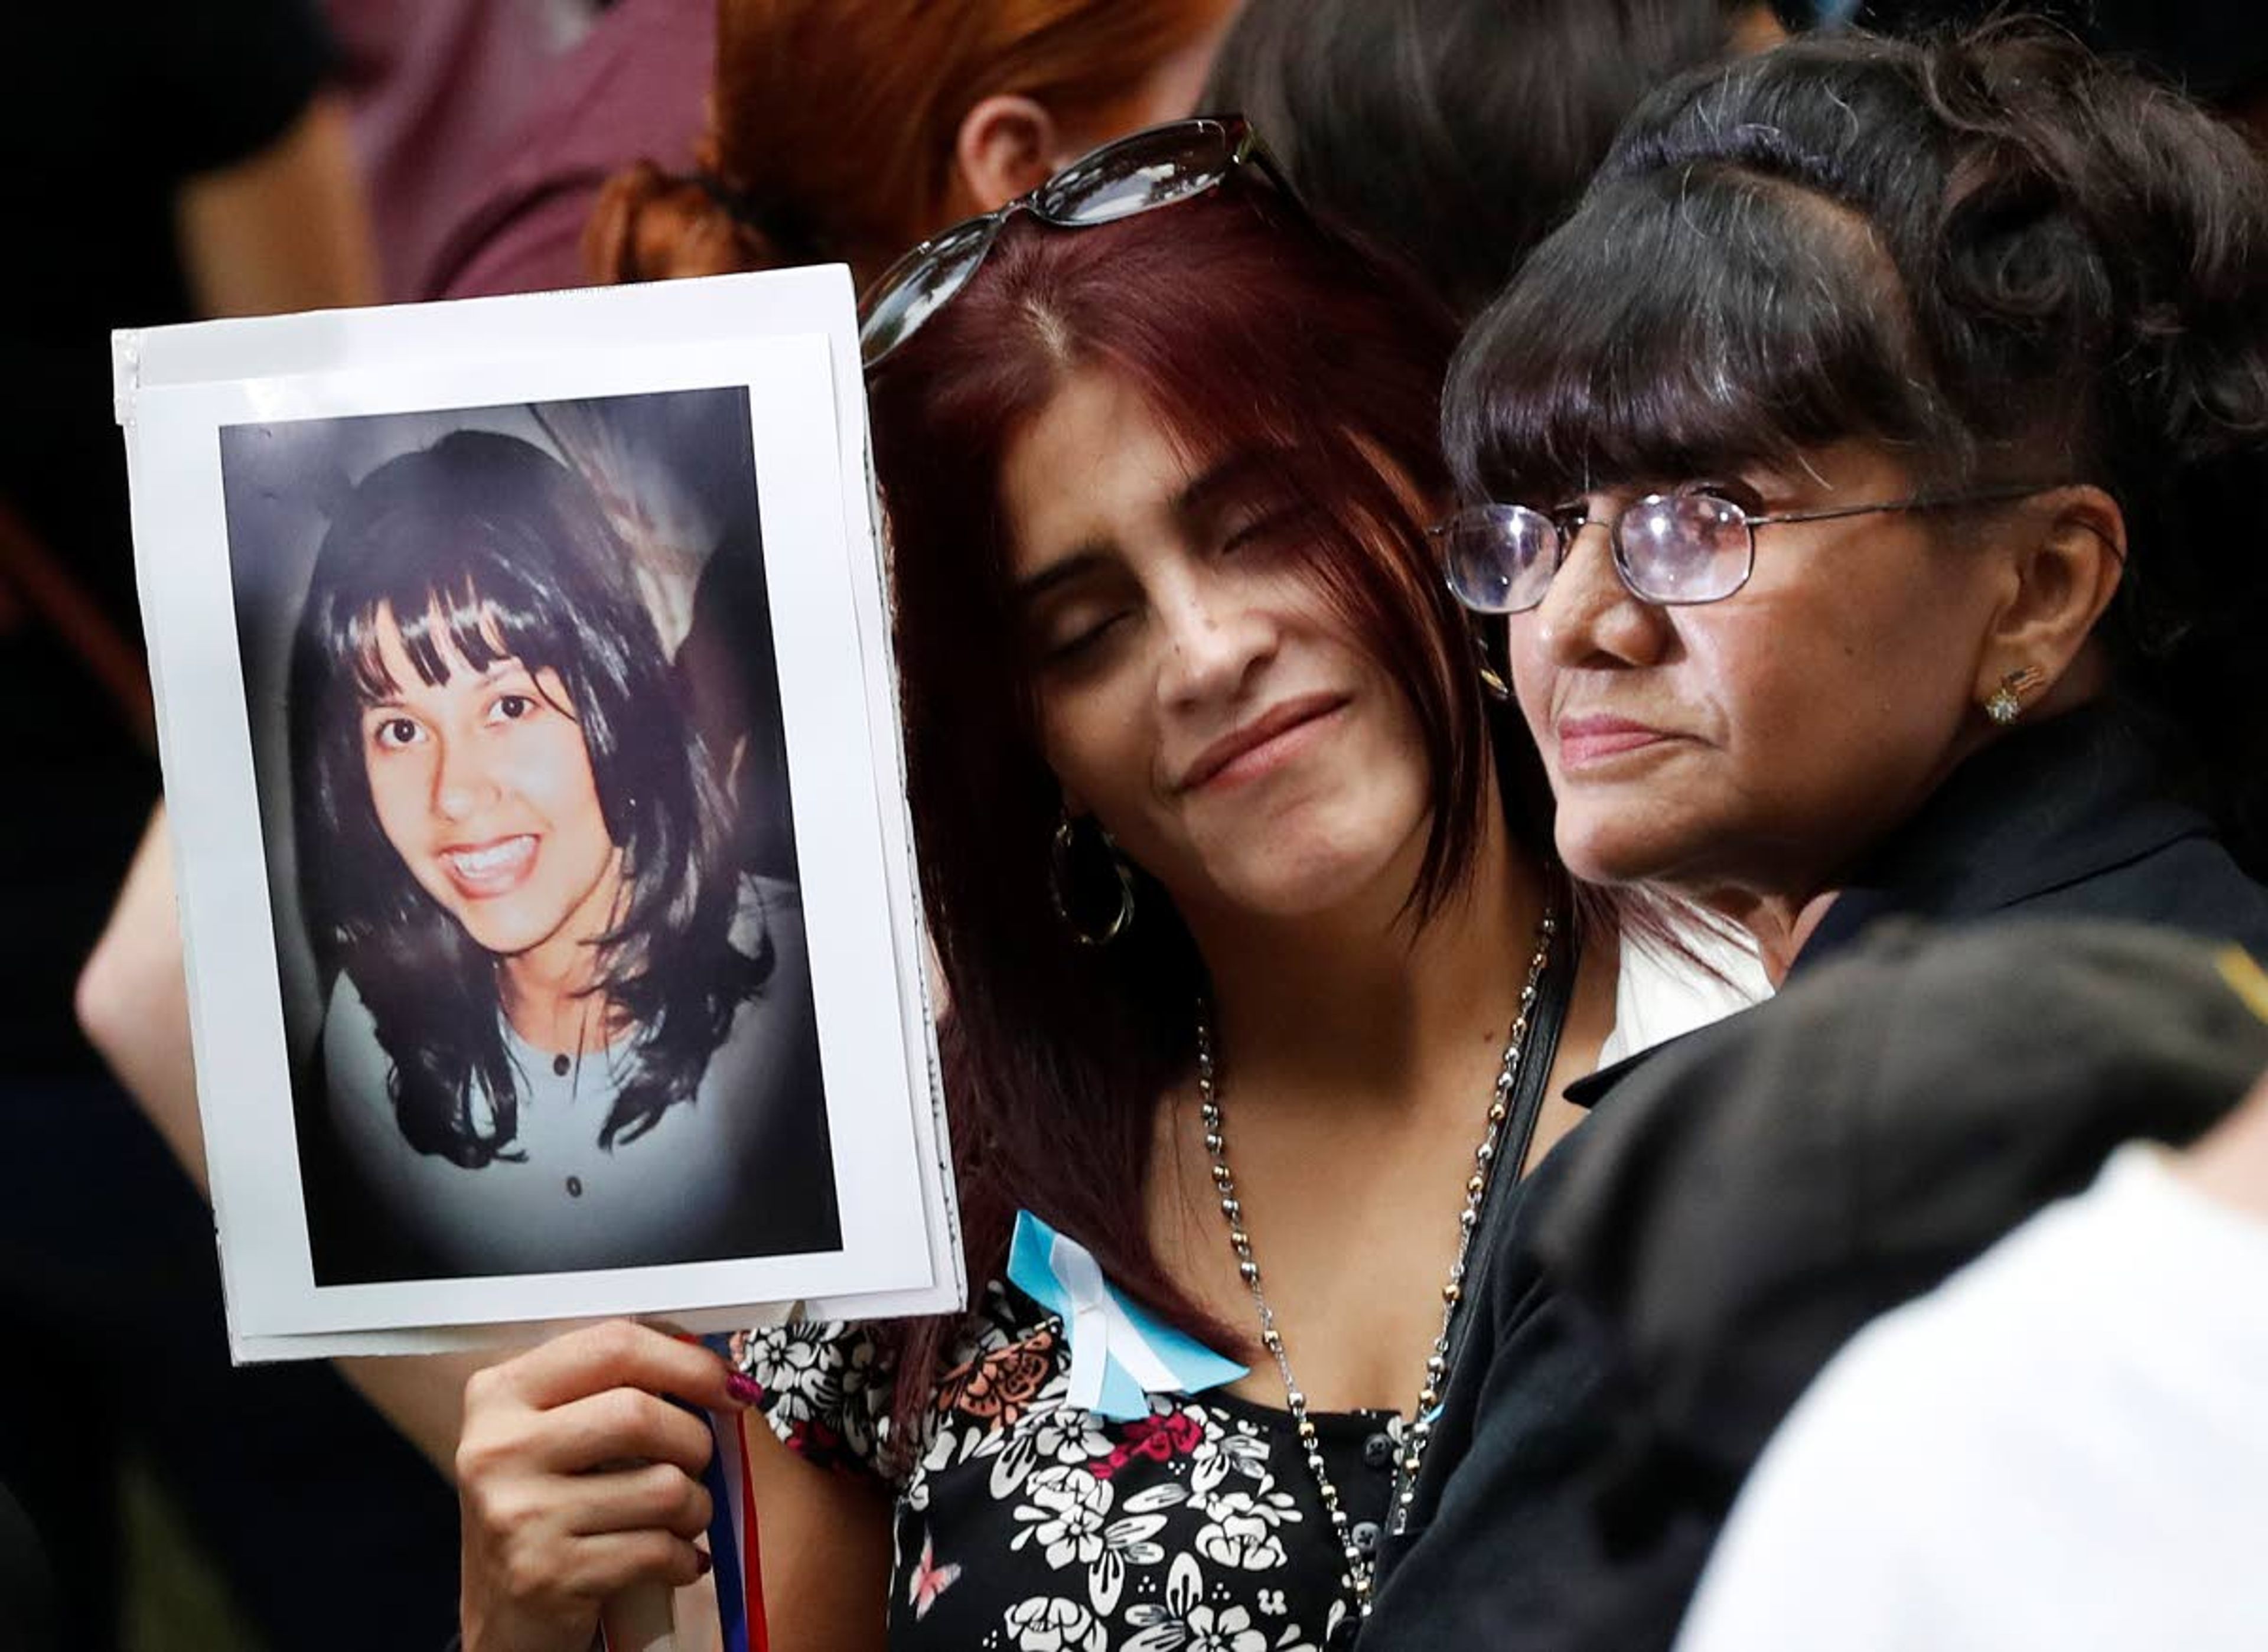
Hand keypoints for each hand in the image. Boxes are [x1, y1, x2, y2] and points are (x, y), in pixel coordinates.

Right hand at [457, 1321, 755, 1651]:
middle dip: (694, 1440)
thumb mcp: (556, 1435)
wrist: (505, 1618)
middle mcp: (497, 1448)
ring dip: (695, 1506)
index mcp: (501, 1394)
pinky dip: (684, 1557)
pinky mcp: (545, 1574)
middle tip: (699, 1462)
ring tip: (681, 1517)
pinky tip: (672, 1559)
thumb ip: (614, 1387)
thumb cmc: (547, 1512)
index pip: (612, 1345)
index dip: (687, 1361)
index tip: (728, 1384)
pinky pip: (658, 1549)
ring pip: (663, 1486)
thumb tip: (712, 1361)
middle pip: (639, 1413)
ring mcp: (517, 1514)